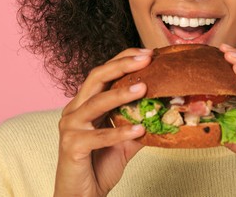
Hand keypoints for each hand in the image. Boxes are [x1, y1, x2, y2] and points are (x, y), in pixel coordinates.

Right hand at [54, 48, 151, 196]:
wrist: (80, 196)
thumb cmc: (98, 166)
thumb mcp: (123, 141)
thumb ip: (137, 123)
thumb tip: (166, 111)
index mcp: (83, 104)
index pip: (102, 74)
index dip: (123, 60)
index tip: (147, 53)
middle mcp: (73, 110)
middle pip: (96, 78)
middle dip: (122, 65)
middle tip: (146, 59)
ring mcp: (70, 127)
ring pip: (96, 103)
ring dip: (121, 94)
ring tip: (144, 87)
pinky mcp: (71, 146)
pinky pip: (98, 136)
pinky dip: (119, 132)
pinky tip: (139, 129)